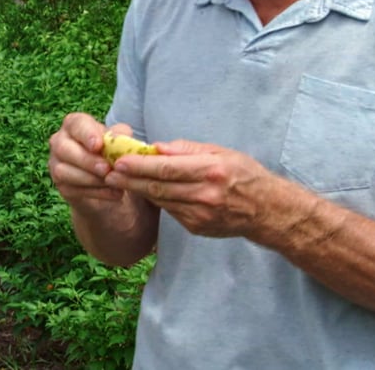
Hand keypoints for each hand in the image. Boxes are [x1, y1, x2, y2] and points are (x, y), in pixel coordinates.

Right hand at [48, 112, 127, 204]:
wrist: (111, 181)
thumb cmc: (113, 152)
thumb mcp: (120, 142)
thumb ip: (121, 137)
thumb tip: (120, 137)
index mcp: (74, 124)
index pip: (76, 124)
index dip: (86, 134)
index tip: (98, 146)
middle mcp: (59, 140)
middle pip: (64, 148)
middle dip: (87, 160)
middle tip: (106, 169)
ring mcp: (56, 163)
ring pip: (63, 171)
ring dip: (90, 178)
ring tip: (113, 183)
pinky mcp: (60, 184)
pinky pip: (72, 189)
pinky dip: (95, 192)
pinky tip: (113, 194)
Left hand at [105, 139, 289, 238]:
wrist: (266, 211)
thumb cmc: (243, 174)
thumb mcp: (221, 152)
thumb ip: (187, 149)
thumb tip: (157, 147)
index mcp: (211, 171)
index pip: (167, 168)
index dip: (140, 166)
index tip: (120, 161)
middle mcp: (204, 195)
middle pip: (158, 187)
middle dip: (130, 180)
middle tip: (108, 172)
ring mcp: (200, 215)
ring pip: (160, 201)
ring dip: (137, 191)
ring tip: (117, 180)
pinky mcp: (196, 228)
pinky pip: (170, 211)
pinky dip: (156, 200)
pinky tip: (143, 191)